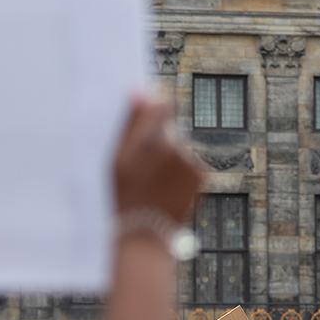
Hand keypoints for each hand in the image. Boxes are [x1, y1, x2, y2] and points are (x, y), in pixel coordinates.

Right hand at [113, 93, 203, 221]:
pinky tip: (168, 186)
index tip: (148, 111)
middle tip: (143, 164)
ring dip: (168, 156)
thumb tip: (140, 89)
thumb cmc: (125, 192)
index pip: (161, 103)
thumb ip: (131, 121)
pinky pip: (189, 161)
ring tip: (154, 180)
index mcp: (149, 138)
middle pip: (168, 128)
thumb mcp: (118, 156)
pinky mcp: (202, 173)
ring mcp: (190, 160)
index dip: (154, 106)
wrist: (147, 230)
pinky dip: (180, 169)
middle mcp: (174, 145)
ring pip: (178, 146)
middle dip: (157, 138)